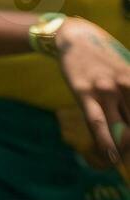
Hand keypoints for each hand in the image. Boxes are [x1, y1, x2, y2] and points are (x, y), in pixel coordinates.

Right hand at [55, 17, 129, 164]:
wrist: (75, 37)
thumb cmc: (106, 56)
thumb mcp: (128, 71)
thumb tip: (128, 116)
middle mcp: (125, 85)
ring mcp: (105, 89)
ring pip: (121, 128)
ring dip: (125, 148)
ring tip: (125, 163)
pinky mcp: (83, 92)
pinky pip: (97, 122)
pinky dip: (105, 142)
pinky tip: (111, 158)